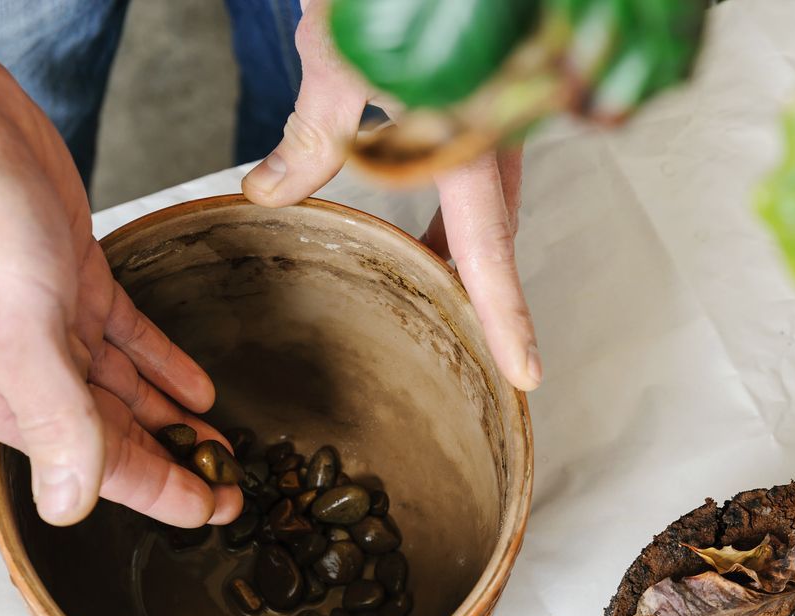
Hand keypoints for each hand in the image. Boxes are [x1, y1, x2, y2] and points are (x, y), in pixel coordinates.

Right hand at [0, 2, 241, 527]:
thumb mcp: (20, 337)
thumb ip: (55, 424)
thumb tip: (68, 508)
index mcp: (10, 400)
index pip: (101, 467)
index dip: (165, 494)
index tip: (217, 511)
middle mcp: (30, 372)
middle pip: (119, 435)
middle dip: (178, 463)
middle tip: (234, 486)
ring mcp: (53, 326)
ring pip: (126, 391)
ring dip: (175, 419)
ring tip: (224, 446)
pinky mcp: (74, 282)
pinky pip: (129, 339)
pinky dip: (165, 364)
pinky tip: (199, 389)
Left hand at [241, 0, 541, 391]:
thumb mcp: (334, 63)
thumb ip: (310, 139)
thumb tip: (268, 195)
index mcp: (466, 137)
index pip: (490, 246)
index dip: (509, 316)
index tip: (526, 372)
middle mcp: (496, 131)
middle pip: (498, 233)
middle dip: (483, 288)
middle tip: (464, 334)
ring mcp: (498, 115)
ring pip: (494, 204)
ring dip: (467, 247)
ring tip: (429, 276)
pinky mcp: (488, 99)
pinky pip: (485, 173)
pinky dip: (461, 207)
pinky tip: (428, 213)